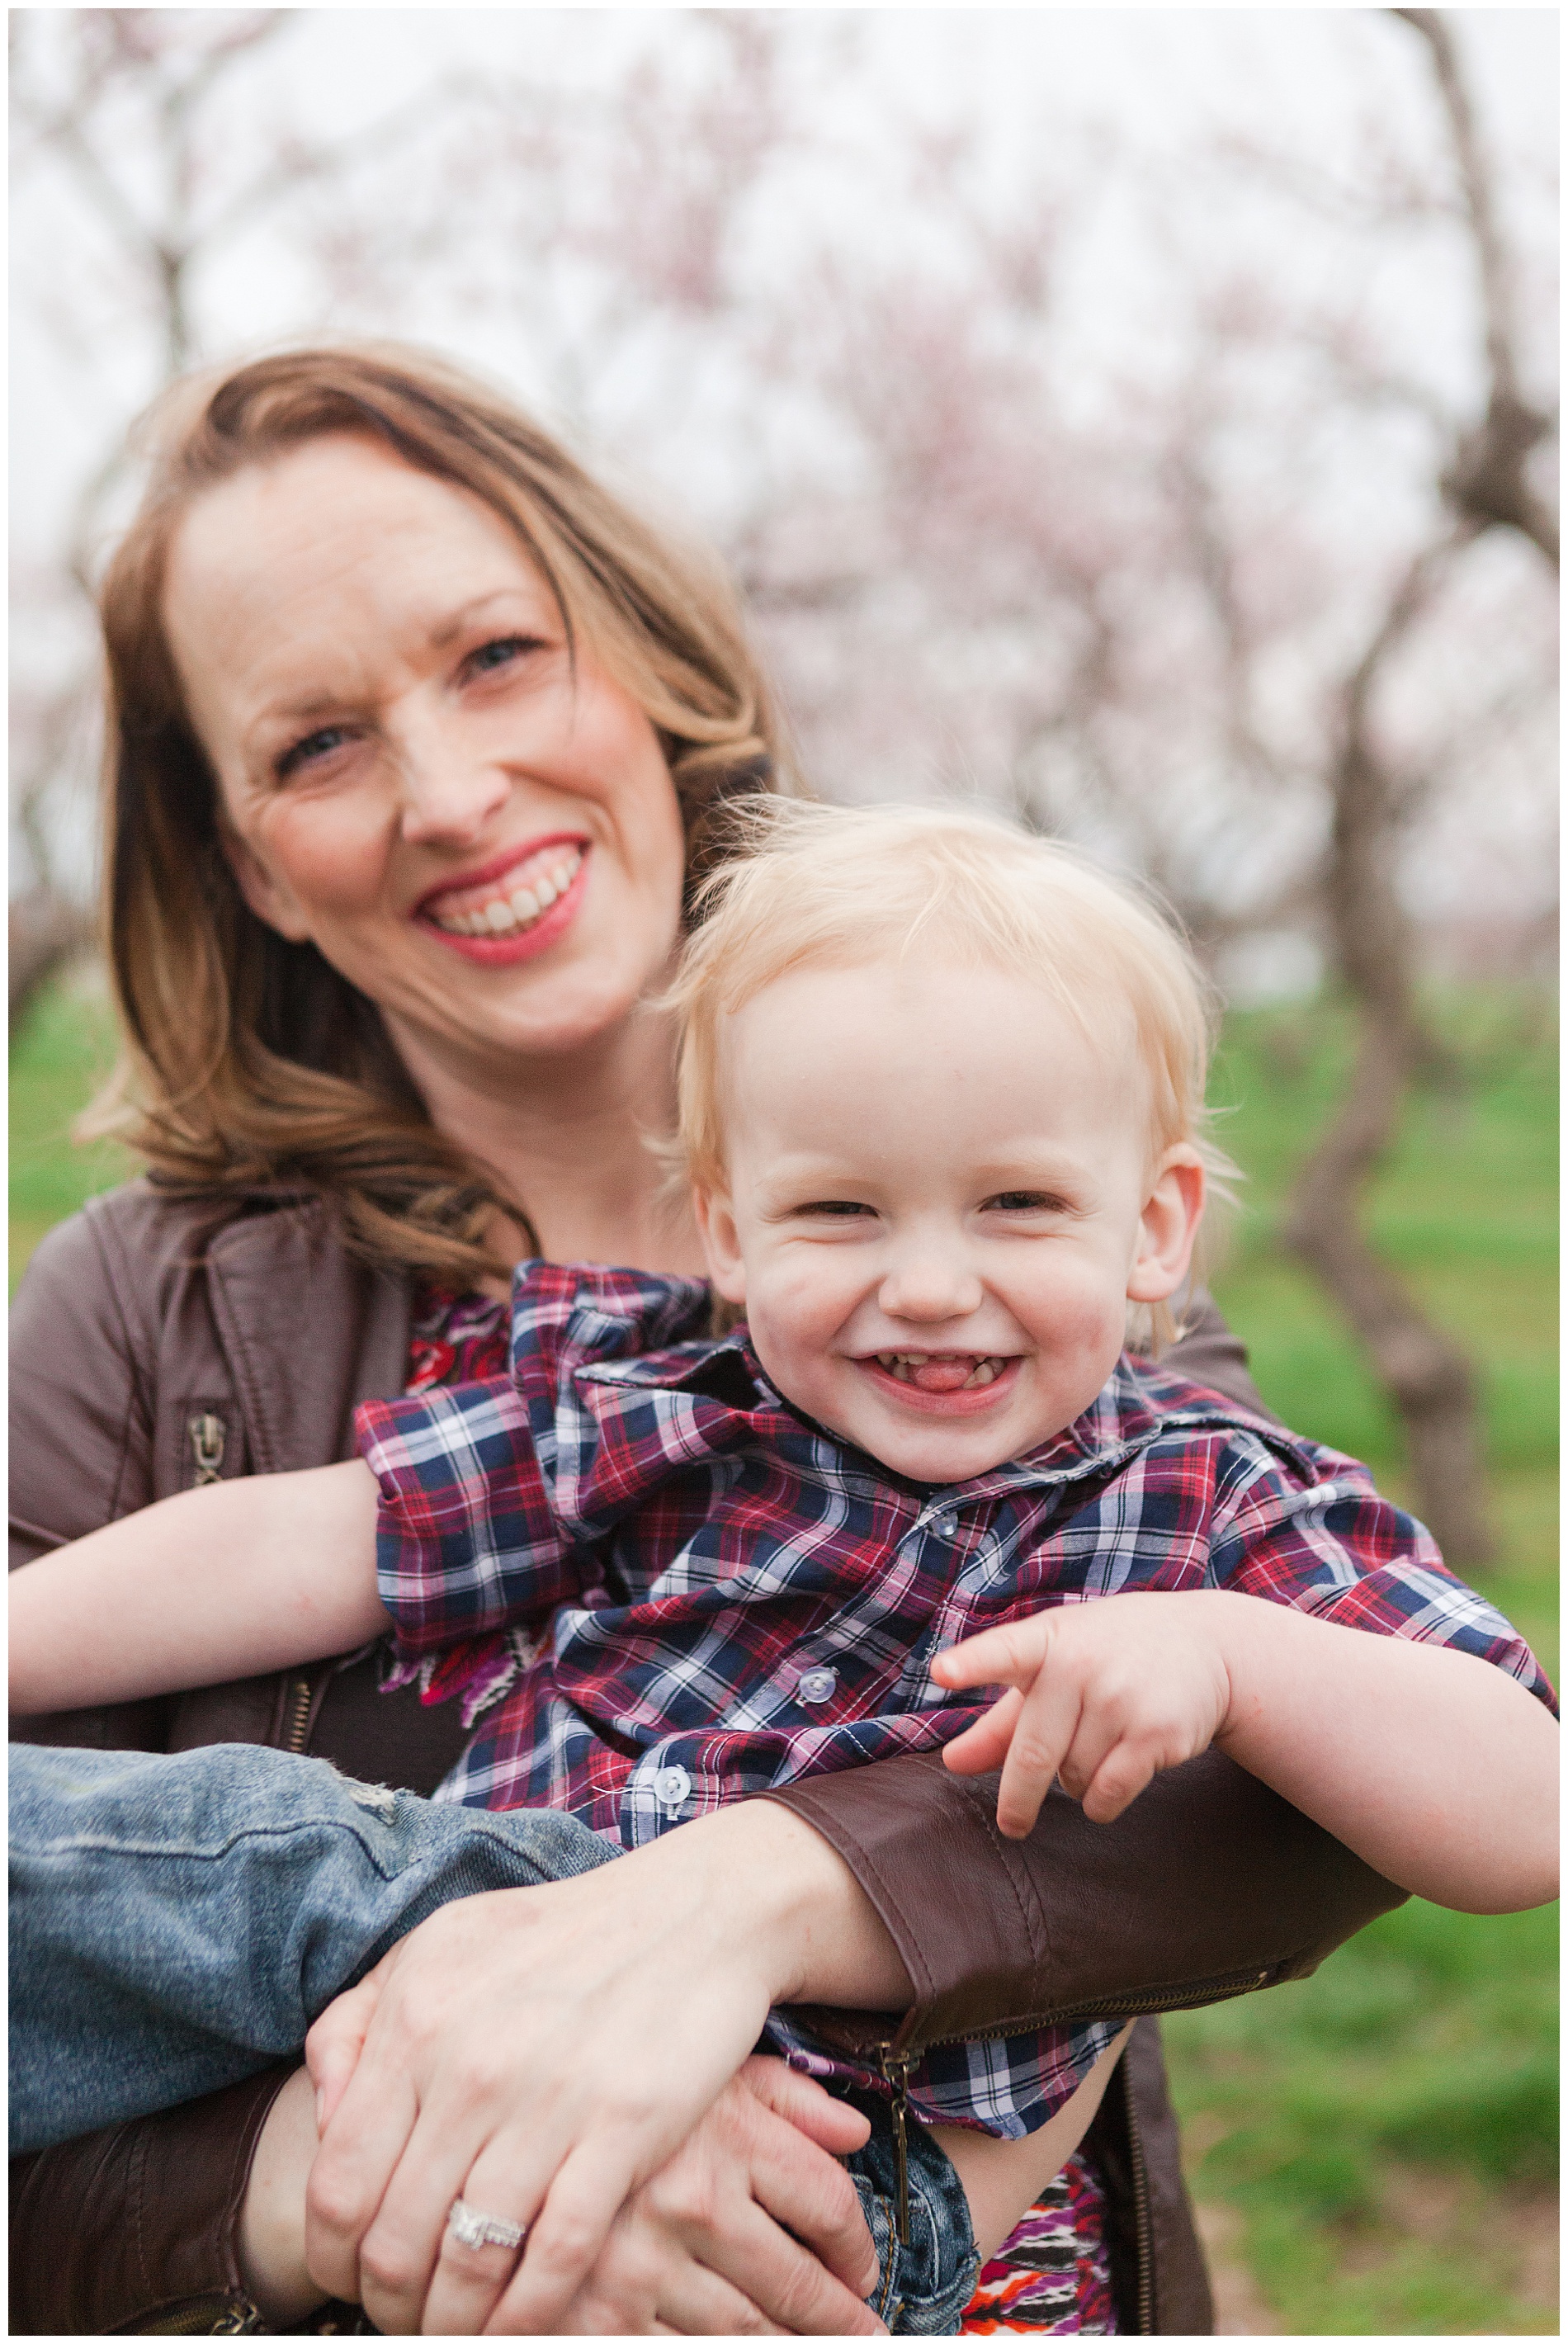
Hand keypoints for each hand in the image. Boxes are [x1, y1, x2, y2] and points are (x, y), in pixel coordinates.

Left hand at [301, 1800, 906, 2334]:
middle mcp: (471, 2063)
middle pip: (394, 2242)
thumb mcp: (437, 1949)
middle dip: (389, 2304)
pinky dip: (526, 2316)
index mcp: (416, 2019)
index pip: (336, 2185)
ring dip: (452, 2323)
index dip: (331, 2258)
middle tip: (406, 2314)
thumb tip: (321, 2118)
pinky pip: (557, 2259)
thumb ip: (358, 2025)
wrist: (693, 1911)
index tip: (349, 2278)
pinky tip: (517, 2327)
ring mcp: (551, 2099)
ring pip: (469, 2264)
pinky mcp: (625, 2128)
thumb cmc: (554, 1938)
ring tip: (456, 2328)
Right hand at [555, 2058, 883, 2334]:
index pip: (825, 2202)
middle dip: (834, 2320)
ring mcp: (639, 2264)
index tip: (861, 2273)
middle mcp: (689, 2196)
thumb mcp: (688, 2063)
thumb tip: (853, 2127)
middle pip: (792, 2283)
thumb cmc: (596, 2076)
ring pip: (741, 2332)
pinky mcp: (590, 2316)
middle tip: (861, 2336)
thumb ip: (776, 2094)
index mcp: (723, 2127)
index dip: (853, 2249)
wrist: (463, 2109)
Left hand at [932, 1591, 1233, 1836]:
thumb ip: (1000, 1719)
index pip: (1004, 1651)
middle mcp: (1082, 1664)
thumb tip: (951, 1763)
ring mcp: (1121, 1698)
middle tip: (1013, 1824)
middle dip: (1018, 1800)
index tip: (941, 1671)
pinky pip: (1108, 1794)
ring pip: (1071, 1778)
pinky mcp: (1157, 1732)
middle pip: (1032, 1754)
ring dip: (1073, 1782)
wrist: (1207, 1645)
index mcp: (1048, 1640)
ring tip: (1095, 1748)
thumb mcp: (1054, 1667)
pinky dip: (1100, 1803)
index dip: (972, 1663)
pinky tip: (1110, 1781)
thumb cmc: (1109, 1654)